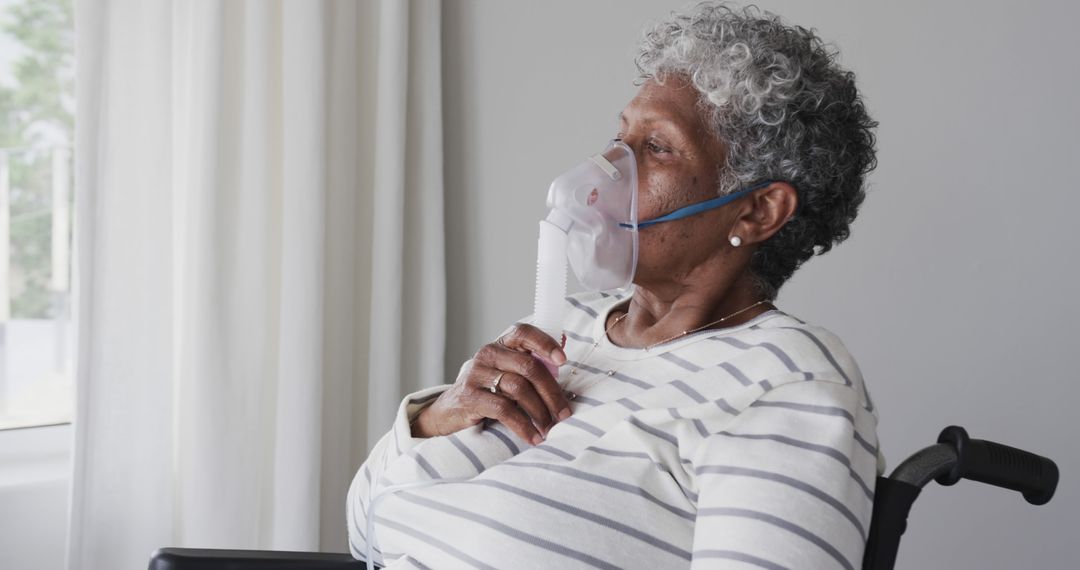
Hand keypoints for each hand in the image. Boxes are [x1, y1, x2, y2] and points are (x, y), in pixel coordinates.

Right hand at [412, 323, 570, 444]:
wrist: (450, 410)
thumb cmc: (488, 389)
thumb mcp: (507, 371)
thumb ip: (530, 363)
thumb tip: (562, 356)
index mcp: (501, 344)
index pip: (524, 333)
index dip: (545, 343)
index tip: (563, 360)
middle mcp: (488, 354)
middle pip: (529, 367)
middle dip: (552, 393)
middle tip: (564, 413)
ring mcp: (477, 374)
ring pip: (519, 389)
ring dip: (540, 412)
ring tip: (549, 428)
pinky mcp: (470, 396)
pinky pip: (504, 410)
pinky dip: (523, 426)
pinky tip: (533, 437)